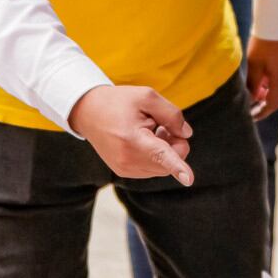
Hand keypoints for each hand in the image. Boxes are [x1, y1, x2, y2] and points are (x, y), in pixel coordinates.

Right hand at [69, 85, 193, 183]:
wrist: (88, 112)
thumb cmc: (118, 102)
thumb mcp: (147, 97)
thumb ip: (172, 115)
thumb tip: (186, 134)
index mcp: (132, 139)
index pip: (160, 154)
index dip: (177, 167)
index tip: (189, 179)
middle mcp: (128, 160)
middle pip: (169, 161)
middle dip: (174, 144)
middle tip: (162, 125)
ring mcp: (125, 169)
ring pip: (162, 167)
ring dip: (165, 149)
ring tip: (150, 130)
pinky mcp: (124, 172)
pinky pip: (152, 168)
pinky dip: (155, 155)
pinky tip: (144, 139)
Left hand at [245, 34, 277, 119]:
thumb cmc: (266, 38)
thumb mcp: (254, 62)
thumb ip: (252, 83)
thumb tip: (250, 98)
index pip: (273, 104)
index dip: (262, 111)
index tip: (252, 115)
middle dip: (267, 99)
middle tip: (254, 99)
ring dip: (274, 87)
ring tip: (260, 82)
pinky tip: (271, 69)